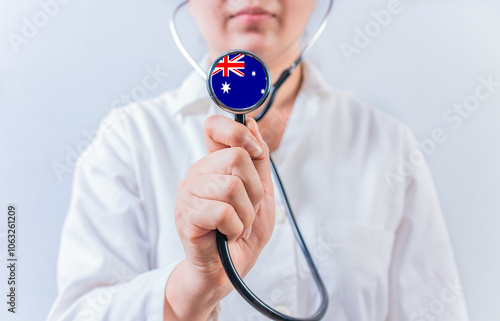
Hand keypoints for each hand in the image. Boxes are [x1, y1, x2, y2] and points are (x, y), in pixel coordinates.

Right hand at [164, 116, 274, 320]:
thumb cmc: (242, 232)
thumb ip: (258, 159)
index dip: (236, 131)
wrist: (228, 270)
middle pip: (236, 158)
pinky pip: (223, 212)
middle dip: (254, 190)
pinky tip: (228, 235)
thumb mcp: (261, 192)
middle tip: (247, 210)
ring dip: (246, 214)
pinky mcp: (185, 217)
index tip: (254, 151)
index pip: (214, 127)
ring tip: (237, 226)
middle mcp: (197, 174)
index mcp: (213, 165)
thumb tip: (253, 124)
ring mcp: (188, 194)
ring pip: (231, 187)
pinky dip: (235, 227)